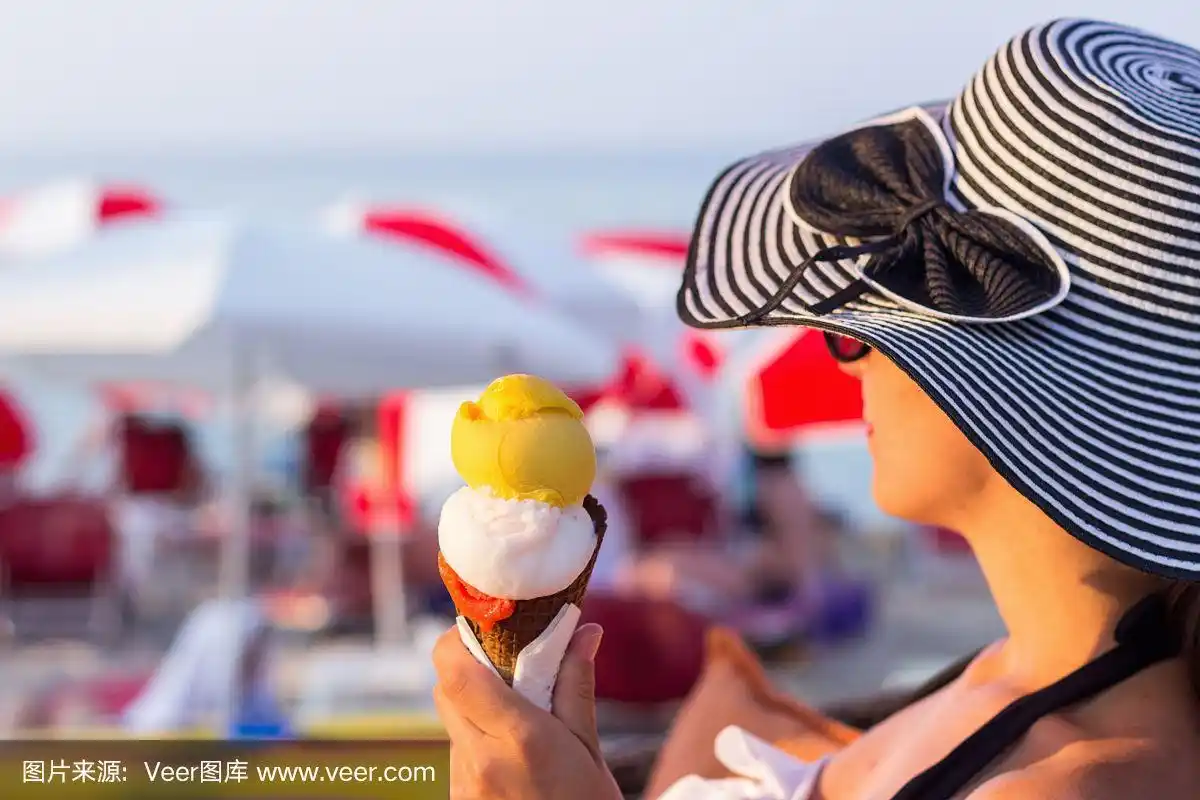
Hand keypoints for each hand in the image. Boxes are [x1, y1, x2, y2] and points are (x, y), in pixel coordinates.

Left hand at [433, 621, 621, 799]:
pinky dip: (476, 737)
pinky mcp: (458, 799)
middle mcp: (481, 761)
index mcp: (519, 739)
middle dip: (468, 667)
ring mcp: (464, 784)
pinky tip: (510, 751)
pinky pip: (458, 751)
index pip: (456, 673)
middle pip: (445, 689)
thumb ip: (575, 685)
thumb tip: (584, 631)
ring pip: (450, 720)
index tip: (480, 628)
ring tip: (516, 714)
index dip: (455, 641)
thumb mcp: (589, 748)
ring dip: (474, 705)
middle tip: (505, 664)